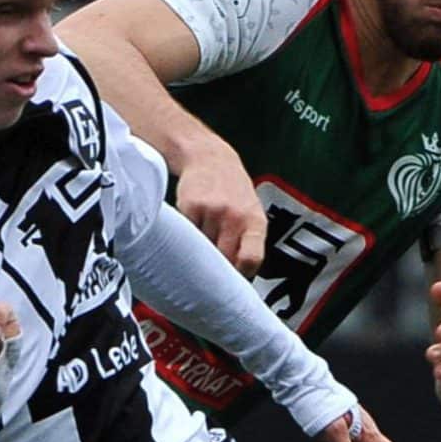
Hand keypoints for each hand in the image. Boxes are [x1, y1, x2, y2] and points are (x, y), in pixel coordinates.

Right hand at [175, 142, 267, 274]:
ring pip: (202, 251)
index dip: (240, 276)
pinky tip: (188, 234)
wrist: (210, 158)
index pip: (251, 259)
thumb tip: (238, 279)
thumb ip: (248, 244)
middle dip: (218, 270)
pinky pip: (186, 238)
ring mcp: (212, 211)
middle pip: (224, 259)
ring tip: (199, 247)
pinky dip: (185, 242)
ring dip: (199, 255)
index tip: (232, 284)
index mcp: (255, 222)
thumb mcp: (251, 214)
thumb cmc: (233, 192)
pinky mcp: (190, 207)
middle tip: (211, 273)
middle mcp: (235, 216)